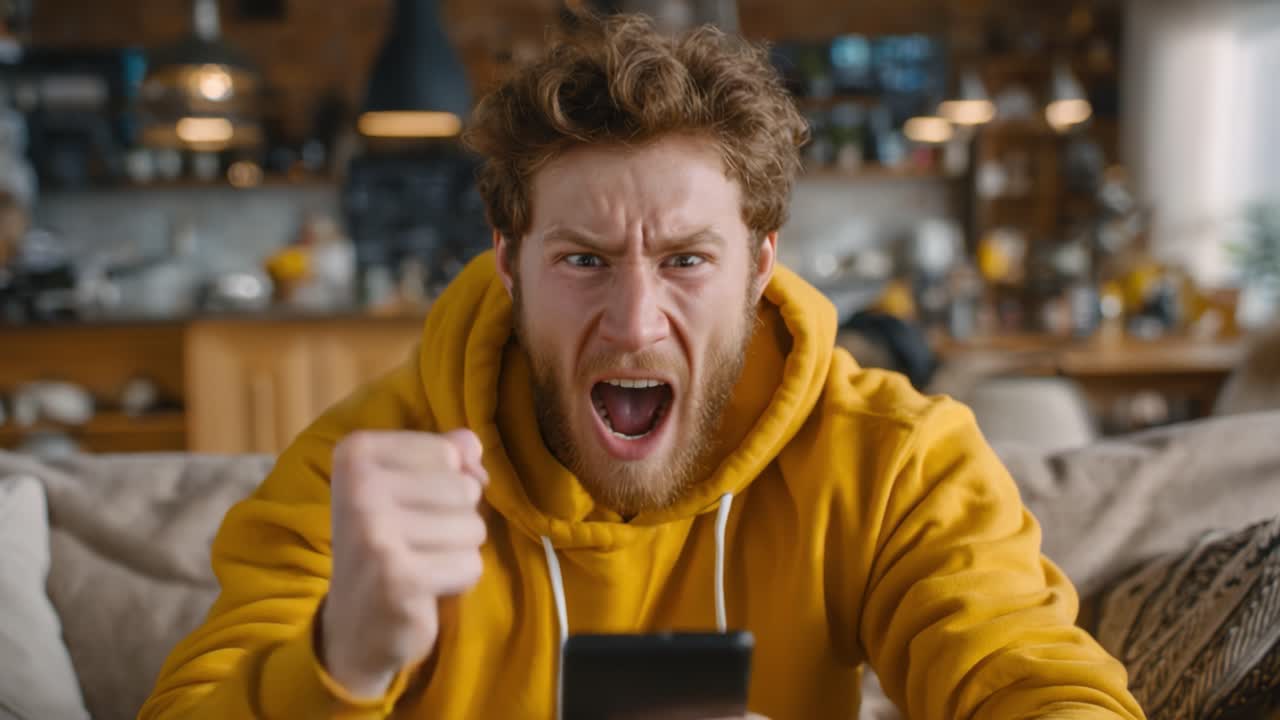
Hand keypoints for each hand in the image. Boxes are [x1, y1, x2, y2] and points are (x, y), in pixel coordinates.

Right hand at [320, 429, 487, 697]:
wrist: (354, 627)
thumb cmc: (387, 545)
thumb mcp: (408, 489)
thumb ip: (443, 456)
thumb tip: (472, 443)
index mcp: (356, 453)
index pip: (449, 452)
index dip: (446, 483)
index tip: (406, 509)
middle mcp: (359, 487)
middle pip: (465, 488)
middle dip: (456, 520)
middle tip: (413, 543)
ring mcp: (375, 534)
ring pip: (473, 526)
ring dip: (457, 552)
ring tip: (418, 565)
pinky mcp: (399, 578)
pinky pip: (470, 565)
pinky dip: (457, 581)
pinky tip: (423, 590)